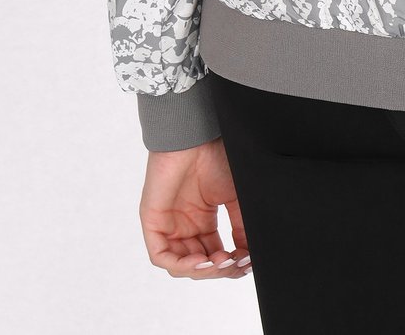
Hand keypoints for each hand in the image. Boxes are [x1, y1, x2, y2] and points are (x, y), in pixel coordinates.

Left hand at [140, 137, 252, 278]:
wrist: (197, 135)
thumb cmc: (215, 155)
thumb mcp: (235, 196)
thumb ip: (241, 226)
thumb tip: (251, 255)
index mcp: (203, 219)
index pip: (216, 254)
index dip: (231, 264)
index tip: (248, 262)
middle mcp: (185, 225)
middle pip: (200, 263)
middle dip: (219, 269)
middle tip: (236, 264)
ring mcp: (168, 225)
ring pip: (181, 264)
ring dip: (203, 270)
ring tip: (221, 263)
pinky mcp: (153, 222)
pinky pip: (162, 256)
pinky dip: (182, 265)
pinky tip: (201, 261)